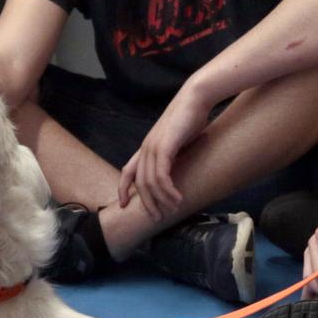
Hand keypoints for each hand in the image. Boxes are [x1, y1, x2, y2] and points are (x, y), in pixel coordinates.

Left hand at [119, 87, 212, 220]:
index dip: (123, 188)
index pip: (127, 171)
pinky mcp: (164, 147)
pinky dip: (168, 190)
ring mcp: (152, 147)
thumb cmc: (189, 118)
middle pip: (139, 182)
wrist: (194, 99)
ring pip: (150, 182)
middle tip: (157, 217)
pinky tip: (177, 198)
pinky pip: (161, 175)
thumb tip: (178, 170)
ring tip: (172, 210)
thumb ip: (174, 155)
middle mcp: (145, 148)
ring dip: (161, 199)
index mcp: (146, 147)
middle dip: (147, 202)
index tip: (124, 205)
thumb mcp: (178, 141)